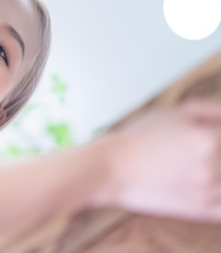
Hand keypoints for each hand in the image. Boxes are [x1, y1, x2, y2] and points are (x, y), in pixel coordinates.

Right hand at [99, 100, 220, 220]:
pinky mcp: (201, 211)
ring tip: (207, 165)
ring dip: (220, 170)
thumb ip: (211, 110)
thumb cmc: (138, 139)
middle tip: (207, 150)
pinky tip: (214, 185)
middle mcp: (213, 167)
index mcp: (208, 139)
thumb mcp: (173, 113)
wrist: (112, 170)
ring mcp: (209, 191)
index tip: (217, 135)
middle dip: (220, 151)